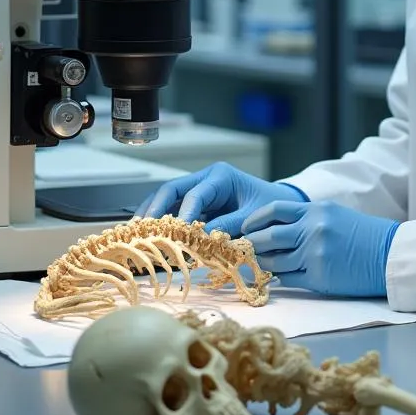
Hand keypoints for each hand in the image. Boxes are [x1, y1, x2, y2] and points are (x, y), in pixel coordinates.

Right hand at [134, 162, 306, 235]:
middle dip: (156, 208)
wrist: (278, 204)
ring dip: (151, 214)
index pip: (196, 194)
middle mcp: (205, 179)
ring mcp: (197, 189)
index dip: (185, 213)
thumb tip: (205, 238)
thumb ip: (231, 225)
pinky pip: (172, 209)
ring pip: (167, 198)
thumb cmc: (269, 206)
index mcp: (221, 176)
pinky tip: (149, 235)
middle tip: (144, 228)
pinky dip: (160, 221)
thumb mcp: (253, 215)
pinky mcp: (194, 203)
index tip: (178, 232)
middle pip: (172, 189)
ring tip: (137, 231)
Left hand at [242, 200, 399, 297]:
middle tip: (244, 250)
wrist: (389, 255)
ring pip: (274, 261)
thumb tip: (275, 230)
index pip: (273, 210)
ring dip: (264, 264)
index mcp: (315, 210)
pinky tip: (280, 277)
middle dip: (252, 245)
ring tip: (260, 265)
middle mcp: (312, 229)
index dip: (254, 219)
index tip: (244, 227)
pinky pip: (288, 279)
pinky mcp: (318, 277)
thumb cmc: (364, 235)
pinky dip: (281, 278)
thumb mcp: (334, 215)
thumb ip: (306, 219)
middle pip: (267, 237)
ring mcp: (313, 254)